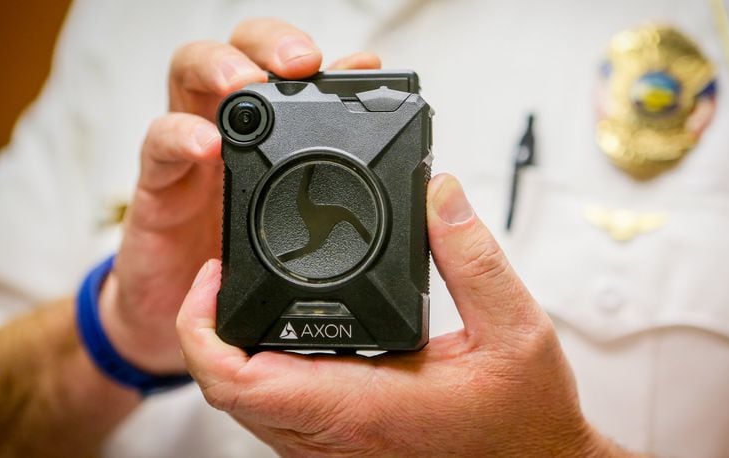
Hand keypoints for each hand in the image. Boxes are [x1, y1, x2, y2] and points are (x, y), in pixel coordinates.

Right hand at [100, 18, 383, 373]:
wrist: (183, 310)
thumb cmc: (244, 257)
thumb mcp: (300, 226)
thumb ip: (340, 186)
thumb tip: (405, 169)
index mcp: (273, 136)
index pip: (292, 72)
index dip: (327, 61)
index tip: (365, 65)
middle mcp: (230, 129)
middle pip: (240, 53)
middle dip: (270, 46)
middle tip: (301, 62)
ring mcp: (190, 150)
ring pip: (190, 77)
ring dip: (221, 69)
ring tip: (247, 84)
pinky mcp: (158, 186)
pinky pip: (157, 147)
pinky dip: (180, 136)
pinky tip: (206, 144)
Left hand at [176, 174, 627, 455]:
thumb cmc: (526, 419)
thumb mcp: (515, 327)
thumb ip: (473, 257)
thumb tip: (438, 196)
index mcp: (363, 406)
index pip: (240, 380)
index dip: (203, 326)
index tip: (212, 276)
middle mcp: (336, 434)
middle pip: (227, 391)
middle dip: (210, 328)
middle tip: (224, 274)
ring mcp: (333, 448)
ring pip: (247, 406)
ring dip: (234, 351)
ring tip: (249, 293)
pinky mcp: (341, 448)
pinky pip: (276, 415)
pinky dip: (263, 372)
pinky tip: (289, 337)